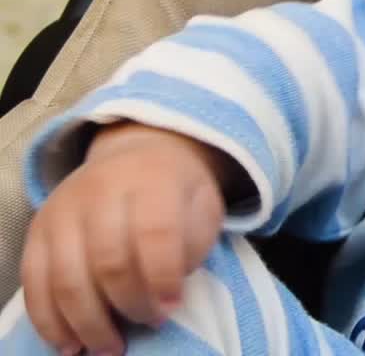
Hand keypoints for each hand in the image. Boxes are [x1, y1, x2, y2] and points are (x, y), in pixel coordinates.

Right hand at [20, 121, 237, 355]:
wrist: (137, 156)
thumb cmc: (176, 193)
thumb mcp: (202, 206)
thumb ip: (193, 244)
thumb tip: (167, 296)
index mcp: (151, 180)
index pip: (154, 232)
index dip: (162, 277)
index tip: (172, 308)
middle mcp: (100, 191)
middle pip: (107, 260)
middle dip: (130, 304)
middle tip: (149, 325)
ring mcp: (62, 211)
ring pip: (66, 278)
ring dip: (88, 324)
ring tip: (110, 348)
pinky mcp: (36, 231)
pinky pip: (33, 284)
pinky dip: (50, 321)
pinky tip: (70, 345)